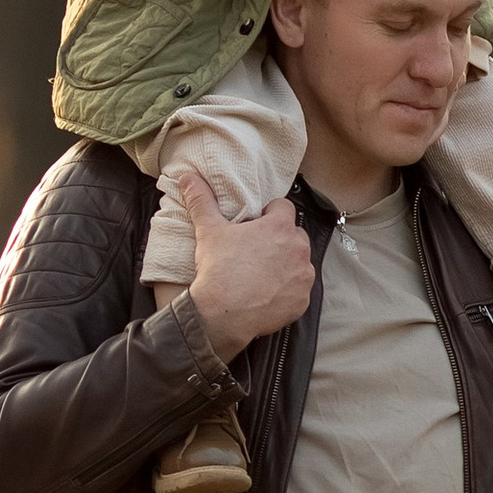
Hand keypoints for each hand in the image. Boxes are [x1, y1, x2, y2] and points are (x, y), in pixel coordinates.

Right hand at [177, 172, 315, 360]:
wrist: (221, 315)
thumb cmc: (218, 270)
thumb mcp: (209, 231)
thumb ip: (202, 200)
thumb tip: (188, 177)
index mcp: (280, 227)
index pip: (283, 207)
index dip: (268, 214)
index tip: (255, 224)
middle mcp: (299, 249)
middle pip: (294, 235)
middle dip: (279, 239)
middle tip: (256, 251)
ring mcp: (304, 276)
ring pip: (299, 262)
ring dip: (287, 264)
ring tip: (261, 273)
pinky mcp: (302, 300)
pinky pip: (299, 290)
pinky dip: (288, 290)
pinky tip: (268, 294)